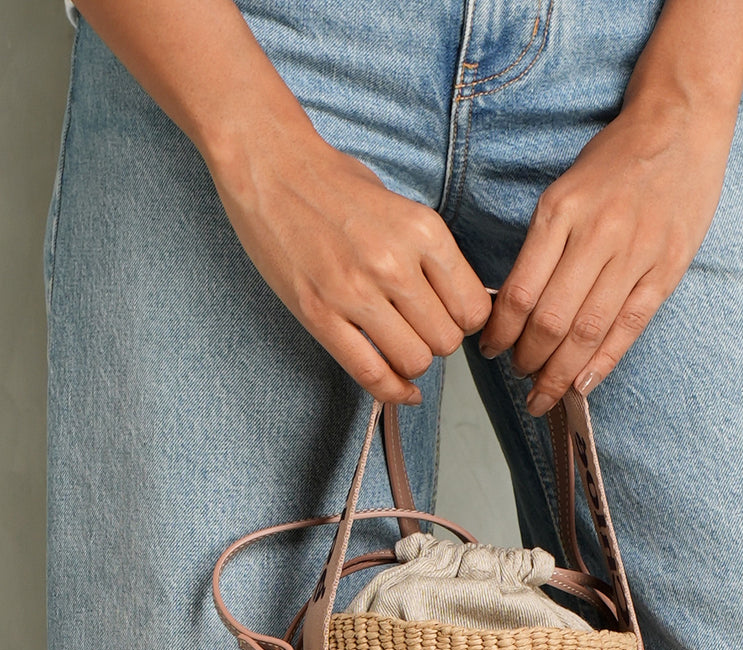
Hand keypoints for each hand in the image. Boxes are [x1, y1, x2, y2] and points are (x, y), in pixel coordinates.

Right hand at [208, 126, 492, 404]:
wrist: (268, 165)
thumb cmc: (334, 184)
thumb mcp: (403, 207)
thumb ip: (432, 255)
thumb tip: (458, 301)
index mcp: (423, 232)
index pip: (473, 309)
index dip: (465, 323)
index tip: (450, 319)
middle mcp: (394, 264)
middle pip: (447, 341)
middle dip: (438, 343)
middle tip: (420, 330)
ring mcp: (355, 292)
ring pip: (415, 361)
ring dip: (413, 362)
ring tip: (400, 345)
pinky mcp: (319, 314)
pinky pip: (371, 374)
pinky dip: (393, 391)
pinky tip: (403, 390)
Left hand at [476, 96, 736, 414]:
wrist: (680, 123)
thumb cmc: (616, 159)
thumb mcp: (565, 190)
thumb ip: (544, 244)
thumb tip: (515, 305)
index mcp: (560, 212)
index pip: (521, 291)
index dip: (501, 333)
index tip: (489, 351)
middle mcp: (596, 234)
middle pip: (551, 319)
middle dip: (528, 359)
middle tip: (518, 377)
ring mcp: (635, 254)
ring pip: (588, 330)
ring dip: (560, 371)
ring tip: (543, 393)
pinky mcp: (666, 268)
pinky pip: (629, 326)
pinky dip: (603, 361)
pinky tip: (583, 384)